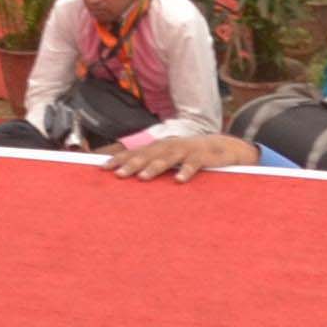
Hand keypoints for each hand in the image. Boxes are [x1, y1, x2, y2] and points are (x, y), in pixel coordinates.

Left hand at [106, 130, 256, 180]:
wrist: (224, 147)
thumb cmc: (190, 155)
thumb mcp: (170, 157)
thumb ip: (153, 163)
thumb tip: (130, 174)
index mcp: (159, 148)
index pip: (135, 152)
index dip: (119, 159)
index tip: (103, 168)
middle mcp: (169, 146)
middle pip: (148, 155)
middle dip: (132, 164)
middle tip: (118, 174)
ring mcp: (186, 150)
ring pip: (168, 158)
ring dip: (155, 167)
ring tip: (143, 178)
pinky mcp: (203, 157)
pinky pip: (194, 164)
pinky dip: (186, 172)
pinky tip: (179, 180)